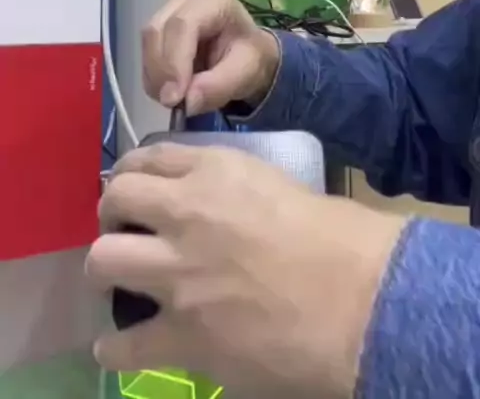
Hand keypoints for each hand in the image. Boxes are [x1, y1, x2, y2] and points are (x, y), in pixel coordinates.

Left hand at [86, 143, 404, 398]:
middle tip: (123, 230)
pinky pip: (125, 344)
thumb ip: (241, 193)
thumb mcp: (283, 188)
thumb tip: (228, 214)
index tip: (133, 188)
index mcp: (217, 172)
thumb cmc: (343, 240)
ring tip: (115, 280)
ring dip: (106, 269)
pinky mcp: (183, 333)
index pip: (151, 157)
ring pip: (103, 260)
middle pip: (117, 198)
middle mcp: (186, 214)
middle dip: (112, 213)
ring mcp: (178, 274)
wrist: (364, 301)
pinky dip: (116, 347)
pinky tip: (116, 347)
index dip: (133, 173)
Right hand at [142, 0, 279, 114]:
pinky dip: (153, 76)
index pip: (182, 25)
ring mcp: (167, 8)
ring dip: (155, 76)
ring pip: (147, 42)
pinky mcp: (157, 25)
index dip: (174, 62)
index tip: (175, 98)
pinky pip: (145, 52)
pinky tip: (170, 88)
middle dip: (161, 71)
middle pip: (157, 31)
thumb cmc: (249, 58)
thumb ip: (219, 86)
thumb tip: (187, 101)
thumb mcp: (246, 73)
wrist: (244, 55)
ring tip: (176, 98)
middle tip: (173, 103)